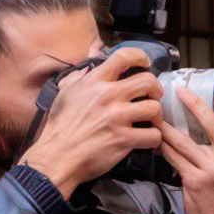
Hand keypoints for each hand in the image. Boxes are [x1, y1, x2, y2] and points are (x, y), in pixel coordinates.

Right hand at [16, 45, 162, 194]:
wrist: (56, 157)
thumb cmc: (60, 127)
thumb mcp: (65, 93)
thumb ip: (80, 76)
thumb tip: (89, 61)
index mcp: (94, 82)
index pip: (123, 57)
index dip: (140, 57)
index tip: (145, 63)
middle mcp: (107, 96)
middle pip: (148, 81)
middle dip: (156, 89)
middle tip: (154, 97)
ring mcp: (116, 118)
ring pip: (155, 108)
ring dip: (157, 116)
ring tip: (151, 121)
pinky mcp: (123, 140)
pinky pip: (153, 135)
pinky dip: (153, 139)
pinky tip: (146, 140)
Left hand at [159, 87, 213, 213]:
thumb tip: (210, 117)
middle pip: (212, 127)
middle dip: (194, 105)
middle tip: (181, 91)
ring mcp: (211, 172)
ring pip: (184, 141)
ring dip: (166, 125)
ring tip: (155, 111)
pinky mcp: (193, 181)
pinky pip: (174, 157)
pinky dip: (163, 145)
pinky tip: (155, 137)